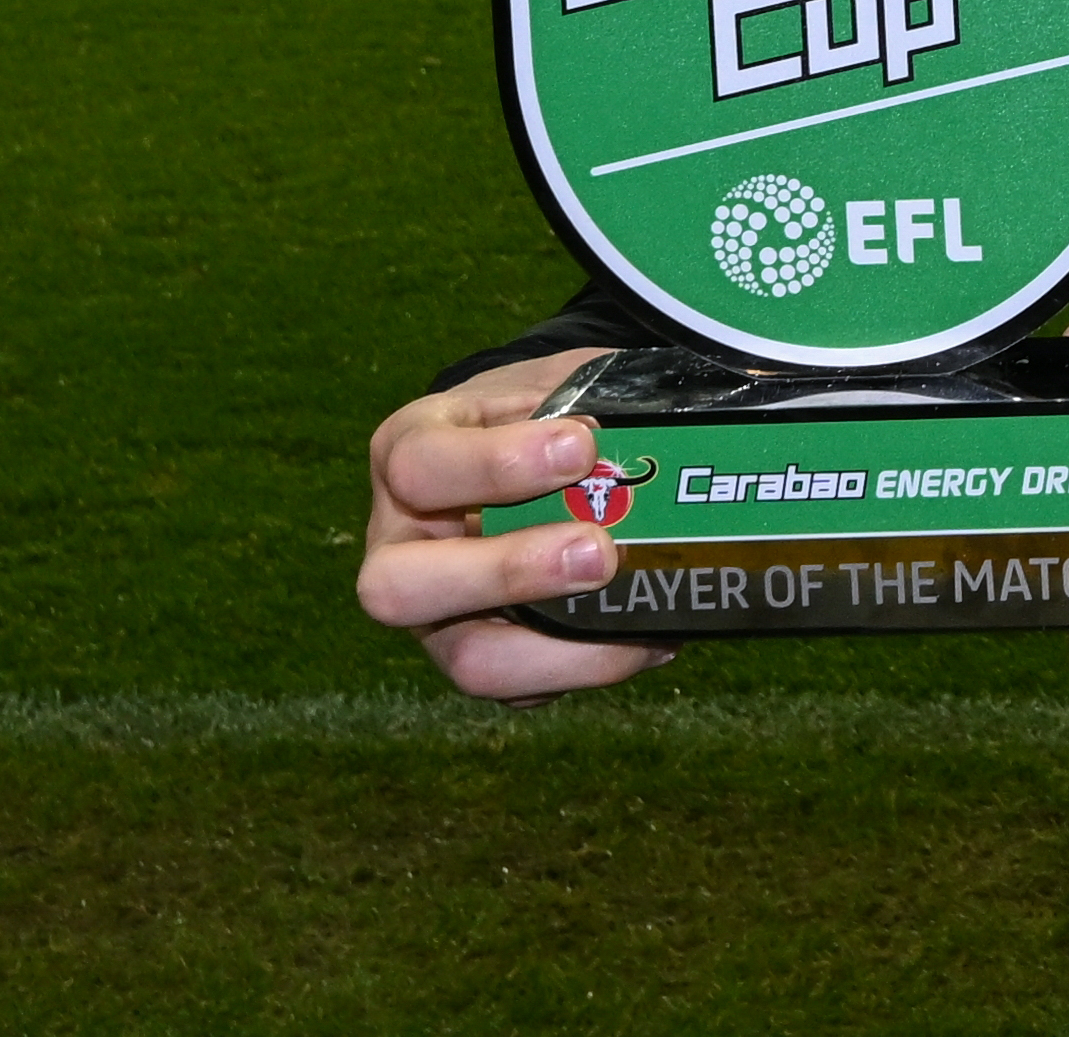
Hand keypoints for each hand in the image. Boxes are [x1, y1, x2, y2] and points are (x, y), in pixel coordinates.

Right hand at [355, 348, 673, 704]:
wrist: (533, 448)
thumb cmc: (539, 412)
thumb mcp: (552, 383)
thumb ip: (586, 396)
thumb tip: (670, 421)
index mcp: (406, 456)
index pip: (420, 467)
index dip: (497, 464)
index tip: (583, 445)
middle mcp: (399, 546)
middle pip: (397, 587)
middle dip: (505, 573)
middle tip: (597, 551)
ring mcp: (437, 614)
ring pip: (467, 660)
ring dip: (557, 647)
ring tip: (637, 617)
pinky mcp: (484, 655)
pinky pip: (526, 686)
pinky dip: (593, 666)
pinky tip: (652, 636)